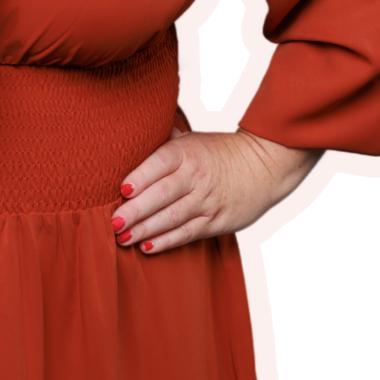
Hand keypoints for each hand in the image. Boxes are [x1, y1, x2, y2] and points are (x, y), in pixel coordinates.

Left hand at [110, 123, 319, 253]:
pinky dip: (167, 241)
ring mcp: (207, 201)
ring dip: (146, 230)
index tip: (121, 190)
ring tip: (122, 238)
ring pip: (173, 218)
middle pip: (163, 195)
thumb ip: (163, 141)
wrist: (265, 165)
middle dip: (136, 211)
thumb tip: (131, 133)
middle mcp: (197, 177)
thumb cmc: (220, 151)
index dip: (141, 177)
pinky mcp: (217, 221)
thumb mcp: (192, 139)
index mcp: (188, 152)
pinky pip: (188, 234)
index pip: (161, 163)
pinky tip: (147, 247)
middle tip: (114, 222)